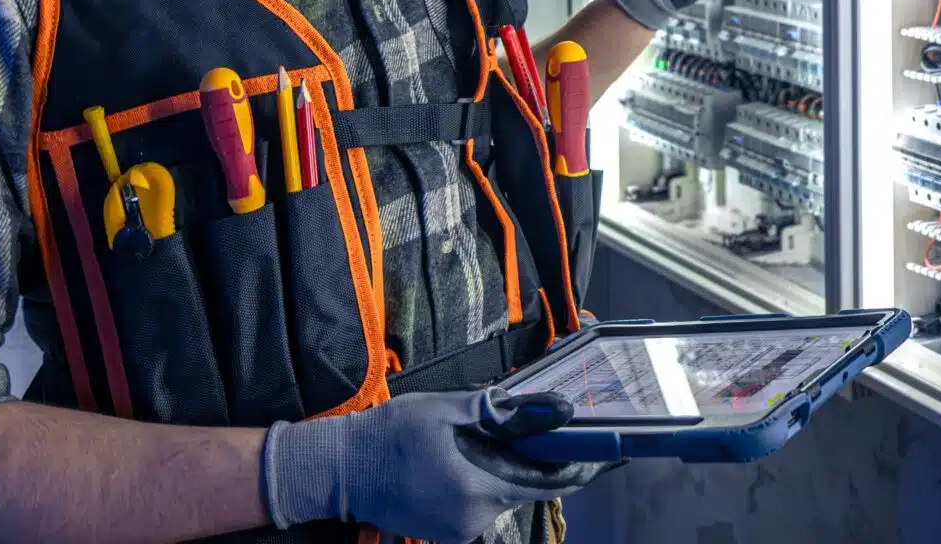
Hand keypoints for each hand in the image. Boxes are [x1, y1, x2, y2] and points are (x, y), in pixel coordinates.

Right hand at [262, 386, 614, 541]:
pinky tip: (468, 457)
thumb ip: (505, 412)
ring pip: (502, 496)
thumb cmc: (390, 435)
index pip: (547, 483)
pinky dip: (484, 481)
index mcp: (479, 488)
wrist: (337, 471)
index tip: (603, 452)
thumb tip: (558, 409)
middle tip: (543, 427)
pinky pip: (479, 505)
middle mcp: (474, 519)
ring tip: (488, 437)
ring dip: (506, 469)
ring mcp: (458, 531)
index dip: (578, 467)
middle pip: (525, 488)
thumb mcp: (449, 410)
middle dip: (537, 460)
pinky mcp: (444, 533)